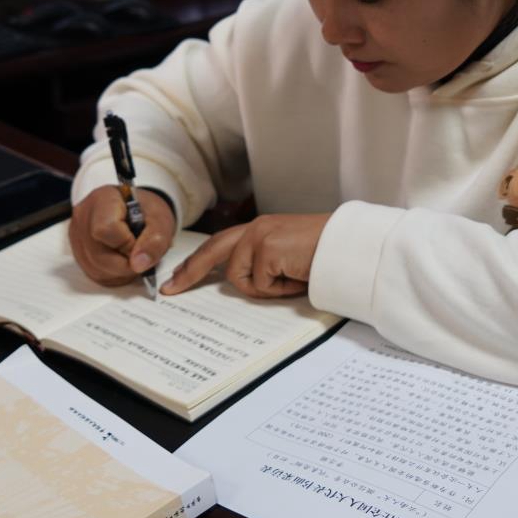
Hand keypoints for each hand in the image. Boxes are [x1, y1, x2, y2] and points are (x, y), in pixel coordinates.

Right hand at [69, 185, 176, 287]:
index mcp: (102, 199)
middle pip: (98, 254)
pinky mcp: (78, 252)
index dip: (126, 244)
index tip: (139, 243)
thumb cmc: (146, 211)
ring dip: (120, 271)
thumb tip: (139, 264)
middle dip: (125, 263)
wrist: (137, 210)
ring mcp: (77, 236)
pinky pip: (93, 274)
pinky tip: (122, 262)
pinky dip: (112, 275)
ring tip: (132, 256)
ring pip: (95, 268)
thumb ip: (155, 241)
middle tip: (139, 253)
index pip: (105, 230)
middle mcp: (83, 217)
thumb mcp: (160, 220)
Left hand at [162, 213, 331, 297]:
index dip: (197, 262)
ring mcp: (259, 236)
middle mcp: (256, 228)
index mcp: (259, 229)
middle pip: (212, 251)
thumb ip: (261, 264)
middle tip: (169, 289)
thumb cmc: (323, 257)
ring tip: (292, 278)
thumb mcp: (285, 260)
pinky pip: (260, 285)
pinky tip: (297, 276)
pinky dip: (280, 289)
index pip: (220, 245)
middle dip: (189, 272)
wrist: (347, 248)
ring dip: (266, 288)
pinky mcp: (266, 248)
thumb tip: (238, 282)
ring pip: (240, 279)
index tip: (179, 276)